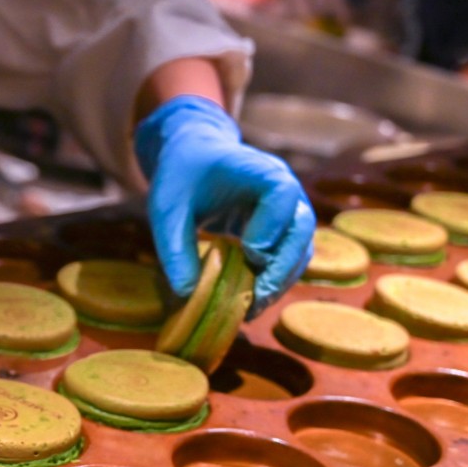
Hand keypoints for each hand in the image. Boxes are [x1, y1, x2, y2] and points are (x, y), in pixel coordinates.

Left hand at [135, 95, 314, 316]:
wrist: (193, 158)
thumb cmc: (180, 177)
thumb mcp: (166, 209)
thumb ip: (174, 247)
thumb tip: (188, 293)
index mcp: (255, 170)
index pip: (281, 191)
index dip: (272, 223)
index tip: (249, 250)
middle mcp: (282, 188)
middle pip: (301, 227)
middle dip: (282, 266)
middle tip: (257, 298)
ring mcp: (286, 209)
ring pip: (301, 248)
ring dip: (281, 280)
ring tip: (253, 308)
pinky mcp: (281, 229)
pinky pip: (289, 257)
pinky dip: (275, 280)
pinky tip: (252, 301)